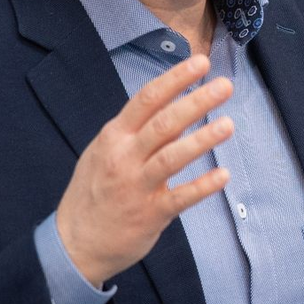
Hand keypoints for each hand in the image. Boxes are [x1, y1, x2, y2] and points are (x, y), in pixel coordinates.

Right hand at [55, 55, 233, 287]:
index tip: (201, 62)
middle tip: (225, 86)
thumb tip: (177, 106)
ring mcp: (136, 186)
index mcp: (115, 136)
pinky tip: (224, 175)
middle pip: (163, 123)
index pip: (147, 99)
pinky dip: (202, 186)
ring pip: (171, 158)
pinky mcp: (150, 214)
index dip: (175, 79)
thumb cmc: (96, 190)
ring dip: (201, 140)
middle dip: (195, 102)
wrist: (75, 241)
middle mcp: (124, 157)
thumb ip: (140, 131)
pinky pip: (180, 197)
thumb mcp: (107, 152)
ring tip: (228, 124)